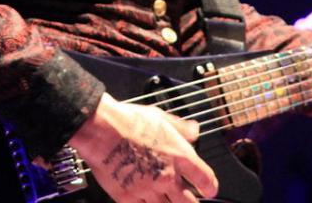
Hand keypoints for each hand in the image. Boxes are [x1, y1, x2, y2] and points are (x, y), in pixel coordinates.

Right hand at [69, 93, 218, 202]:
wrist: (101, 130)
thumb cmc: (128, 121)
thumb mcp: (160, 116)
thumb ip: (180, 127)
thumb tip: (194, 130)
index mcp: (179, 155)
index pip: (204, 178)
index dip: (210, 186)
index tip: (210, 189)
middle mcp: (167, 176)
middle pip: (188, 202)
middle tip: (190, 201)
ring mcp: (148, 189)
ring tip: (169, 202)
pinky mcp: (128, 198)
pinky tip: (148, 202)